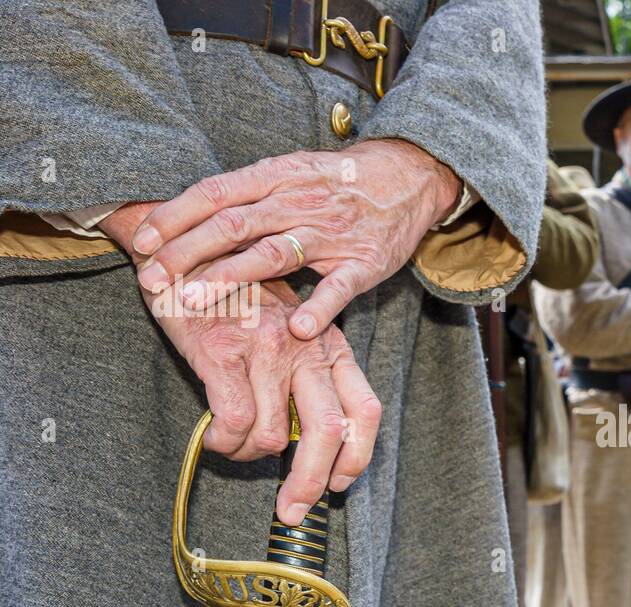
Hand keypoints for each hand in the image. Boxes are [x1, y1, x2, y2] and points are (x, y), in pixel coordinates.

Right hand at [103, 204, 380, 524]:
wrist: (187, 252)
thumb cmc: (239, 301)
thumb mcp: (291, 331)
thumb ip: (308, 378)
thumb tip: (310, 444)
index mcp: (330, 346)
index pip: (365, 410)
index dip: (357, 457)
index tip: (338, 487)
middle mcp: (306, 348)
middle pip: (328, 432)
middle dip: (311, 484)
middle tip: (291, 511)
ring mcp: (268, 351)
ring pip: (273, 437)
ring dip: (249, 457)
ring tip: (233, 447)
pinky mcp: (226, 355)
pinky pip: (236, 424)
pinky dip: (223, 444)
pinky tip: (214, 438)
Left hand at [129, 139, 460, 339]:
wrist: (410, 176)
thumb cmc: (339, 181)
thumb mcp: (290, 172)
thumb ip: (246, 195)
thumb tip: (186, 217)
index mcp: (276, 177)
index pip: (214, 193)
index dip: (174, 217)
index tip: (140, 243)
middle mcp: (298, 201)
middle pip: (232, 224)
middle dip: (185, 252)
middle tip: (150, 280)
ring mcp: (332, 232)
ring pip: (273, 253)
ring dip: (230, 277)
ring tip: (193, 300)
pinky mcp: (365, 261)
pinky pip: (339, 288)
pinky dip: (319, 308)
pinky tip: (296, 329)